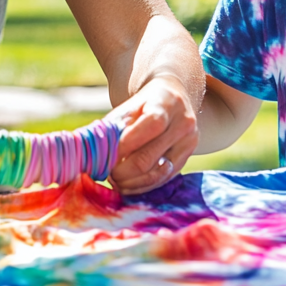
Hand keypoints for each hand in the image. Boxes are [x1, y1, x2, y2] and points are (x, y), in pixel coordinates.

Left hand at [109, 75, 198, 194]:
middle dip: (123, 170)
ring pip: (157, 174)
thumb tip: (97, 151)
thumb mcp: (131, 105)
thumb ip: (115, 126)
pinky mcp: (186, 160)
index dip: (124, 145)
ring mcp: (188, 144)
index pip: (150, 126)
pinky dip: (142, 186)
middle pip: (151, 156)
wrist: (174, 99)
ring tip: (114, 179)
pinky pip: (163, 180)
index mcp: (168, 103)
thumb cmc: (145, 103)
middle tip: (107, 172)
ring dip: (131, 182)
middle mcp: (183, 124)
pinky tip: (127, 185)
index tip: (106, 155)